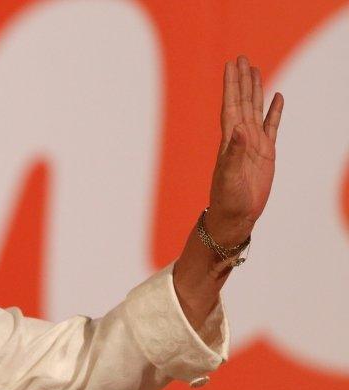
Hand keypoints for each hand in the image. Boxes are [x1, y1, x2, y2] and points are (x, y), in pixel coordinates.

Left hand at [206, 56, 284, 244]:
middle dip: (242, 80)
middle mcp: (240, 137)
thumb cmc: (227, 199)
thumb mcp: (228, 176)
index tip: (231, 65)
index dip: (231, 84)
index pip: (231, 105)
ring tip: (255, 70)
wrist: (235, 216)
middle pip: (242, 101)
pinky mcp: (266, 153)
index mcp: (229, 140)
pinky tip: (277, 97)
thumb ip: (233, 153)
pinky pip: (272, 126)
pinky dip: (274, 111)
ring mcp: (253, 144)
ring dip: (256, 90)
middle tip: (241, 58)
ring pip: (255, 109)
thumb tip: (239, 130)